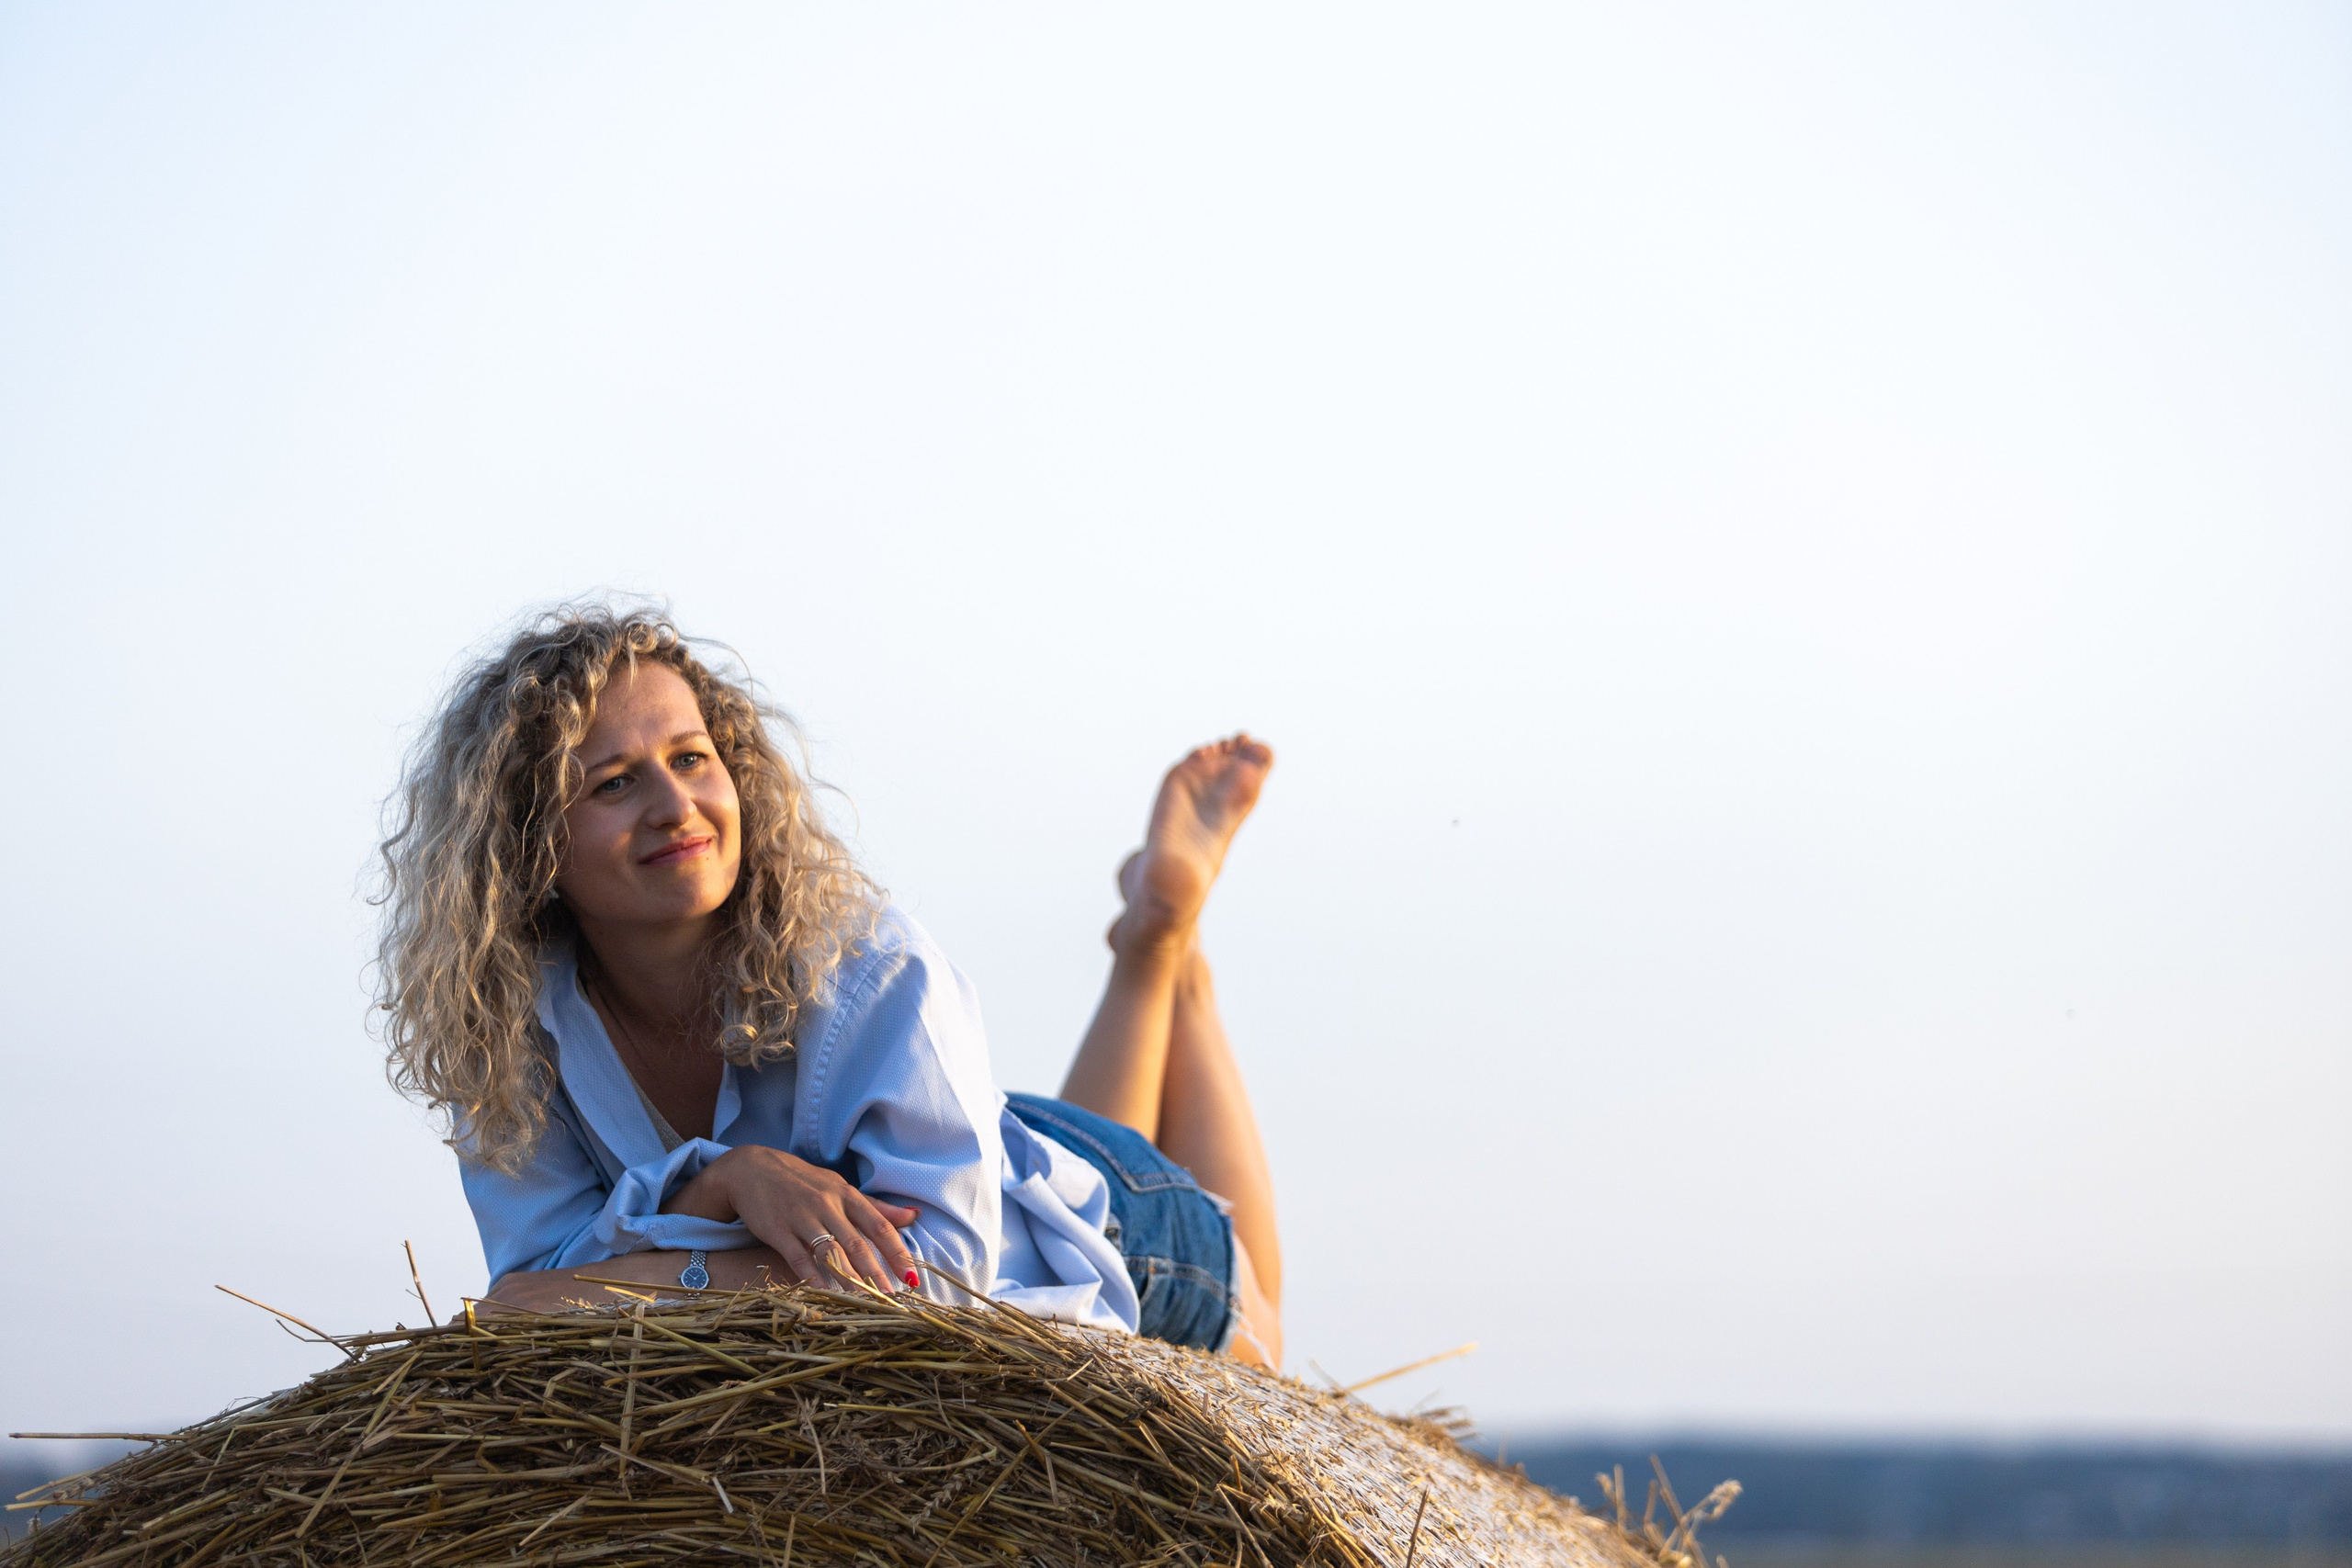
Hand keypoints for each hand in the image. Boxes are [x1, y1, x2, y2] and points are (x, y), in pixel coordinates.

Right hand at [664, 1146, 920, 1292]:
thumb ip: (874, 1206)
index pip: (879, 1225)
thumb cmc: (802, 1181)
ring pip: (830, 1252)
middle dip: (876, 1273)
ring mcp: (802, 1218)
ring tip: (864, 1304)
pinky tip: (825, 1296)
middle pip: (857, 1243)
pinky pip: (798, 1258)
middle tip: (892, 1300)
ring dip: (849, 1280)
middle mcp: (827, 1205)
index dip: (897, 1252)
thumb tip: (913, 1215)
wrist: (751, 1169)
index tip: (913, 1277)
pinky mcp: (778, 1230)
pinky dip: (812, 1278)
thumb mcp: (839, 1187)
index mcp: (846, 1195)